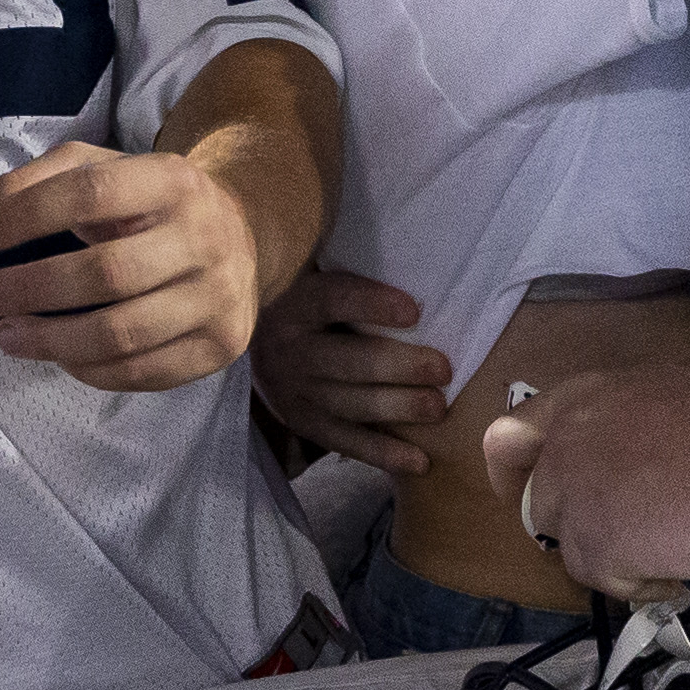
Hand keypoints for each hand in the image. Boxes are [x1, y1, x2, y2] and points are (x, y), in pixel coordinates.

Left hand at [0, 140, 267, 390]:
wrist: (244, 236)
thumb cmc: (152, 203)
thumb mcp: (105, 168)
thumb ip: (44, 177)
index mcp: (174, 180)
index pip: (93, 193)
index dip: (27, 216)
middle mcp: (205, 238)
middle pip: (106, 274)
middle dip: (30, 288)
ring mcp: (219, 297)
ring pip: (122, 334)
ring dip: (50, 340)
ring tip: (7, 335)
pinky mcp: (222, 346)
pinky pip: (142, 372)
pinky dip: (89, 370)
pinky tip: (59, 356)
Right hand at [252, 267, 448, 474]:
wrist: (245, 336)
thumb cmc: (306, 295)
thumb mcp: (311, 269)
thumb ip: (348, 258)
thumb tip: (395, 227)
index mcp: (293, 302)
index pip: (333, 300)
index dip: (372, 305)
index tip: (415, 310)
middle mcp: (287, 348)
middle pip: (348, 360)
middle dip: (399, 366)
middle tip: (443, 369)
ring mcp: (292, 391)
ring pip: (349, 403)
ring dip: (397, 408)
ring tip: (438, 408)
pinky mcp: (301, 422)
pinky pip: (344, 441)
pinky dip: (383, 454)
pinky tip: (419, 461)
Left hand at [484, 368, 689, 599]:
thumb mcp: (658, 400)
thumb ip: (620, 428)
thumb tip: (623, 460)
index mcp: (580, 401)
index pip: (508, 439)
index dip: (515, 473)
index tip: (531, 492)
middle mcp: (563, 445)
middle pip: (542, 505)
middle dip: (582, 525)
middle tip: (628, 532)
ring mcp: (572, 498)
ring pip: (575, 549)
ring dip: (619, 555)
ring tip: (673, 546)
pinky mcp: (593, 546)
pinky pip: (608, 580)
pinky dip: (643, 582)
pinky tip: (680, 565)